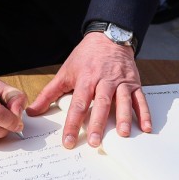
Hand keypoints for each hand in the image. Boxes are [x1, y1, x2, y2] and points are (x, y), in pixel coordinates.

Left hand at [26, 33, 150, 148]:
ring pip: (123, 101)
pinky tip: (146, 127)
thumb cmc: (85, 57)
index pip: (78, 104)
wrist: (108, 37)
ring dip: (124, 118)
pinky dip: (145, 113)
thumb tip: (33, 112)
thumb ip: (49, 93)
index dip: (72, 124)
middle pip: (101, 103)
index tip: (69, 141)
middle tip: (95, 142)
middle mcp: (104, 80)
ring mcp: (121, 82)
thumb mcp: (65, 72)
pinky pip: (140, 99)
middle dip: (98, 123)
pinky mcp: (134, 83)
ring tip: (123, 134)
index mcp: (86, 79)